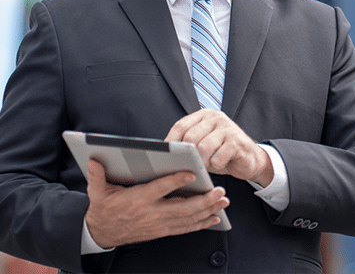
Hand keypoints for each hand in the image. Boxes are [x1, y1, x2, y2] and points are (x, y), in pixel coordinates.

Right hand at [85, 159, 229, 248]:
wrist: (101, 233)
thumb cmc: (104, 209)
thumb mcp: (97, 191)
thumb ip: (97, 175)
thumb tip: (94, 160)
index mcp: (137, 200)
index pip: (159, 189)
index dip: (175, 181)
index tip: (191, 173)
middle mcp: (150, 214)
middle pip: (181, 208)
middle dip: (203, 200)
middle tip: (219, 191)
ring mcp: (158, 225)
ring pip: (187, 219)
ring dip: (207, 211)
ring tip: (222, 202)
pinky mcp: (162, 231)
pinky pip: (184, 229)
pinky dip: (201, 224)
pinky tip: (214, 217)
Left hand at [165, 110, 273, 186]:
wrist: (249, 159)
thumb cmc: (221, 153)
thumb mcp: (203, 145)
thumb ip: (189, 144)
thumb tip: (165, 154)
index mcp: (204, 116)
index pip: (181, 125)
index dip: (170, 142)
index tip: (164, 156)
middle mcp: (216, 118)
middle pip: (191, 137)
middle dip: (187, 155)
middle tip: (188, 166)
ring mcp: (228, 128)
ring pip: (204, 147)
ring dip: (202, 162)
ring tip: (205, 166)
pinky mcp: (237, 141)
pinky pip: (218, 157)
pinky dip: (216, 165)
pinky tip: (220, 164)